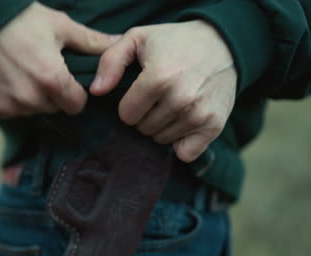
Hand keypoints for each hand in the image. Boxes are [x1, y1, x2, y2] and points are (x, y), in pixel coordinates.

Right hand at [0, 2, 115, 117]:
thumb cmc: (20, 19)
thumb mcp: (59, 26)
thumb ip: (90, 41)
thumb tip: (117, 42)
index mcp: (52, 79)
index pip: (77, 106)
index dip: (76, 94)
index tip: (68, 81)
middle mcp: (30, 98)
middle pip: (54, 109)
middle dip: (54, 95)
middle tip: (42, 71)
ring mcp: (7, 105)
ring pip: (32, 111)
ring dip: (32, 98)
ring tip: (22, 73)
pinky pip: (9, 111)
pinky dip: (10, 100)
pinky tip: (5, 79)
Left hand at [90, 20, 236, 162]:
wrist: (222, 44)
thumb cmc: (173, 42)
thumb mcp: (137, 39)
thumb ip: (110, 62)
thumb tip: (95, 91)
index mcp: (158, 78)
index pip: (126, 115)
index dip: (129, 105)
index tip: (139, 92)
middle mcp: (180, 99)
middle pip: (143, 129)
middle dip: (145, 115)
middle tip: (158, 97)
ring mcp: (199, 114)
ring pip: (162, 140)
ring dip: (162, 126)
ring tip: (172, 103)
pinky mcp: (214, 126)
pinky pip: (185, 153)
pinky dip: (181, 143)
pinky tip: (183, 122)